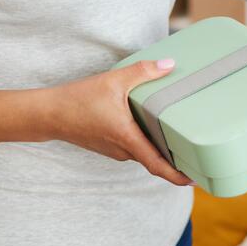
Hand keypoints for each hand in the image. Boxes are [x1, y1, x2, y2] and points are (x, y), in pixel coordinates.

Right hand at [48, 59, 192, 186]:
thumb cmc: (78, 100)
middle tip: (198, 158)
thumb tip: (169, 65)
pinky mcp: (109, 145)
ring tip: (181, 142)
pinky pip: (133, 147)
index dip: (177, 176)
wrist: (49, 114)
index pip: (157, 166)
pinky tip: (154, 129)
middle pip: (155, 161)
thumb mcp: (113, 81)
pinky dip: (146, 142)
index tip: (195, 180)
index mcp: (127, 139)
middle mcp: (123, 150)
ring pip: (143, 152)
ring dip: (160, 151)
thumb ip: (143, 72)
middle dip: (176, 162)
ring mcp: (115, 150)